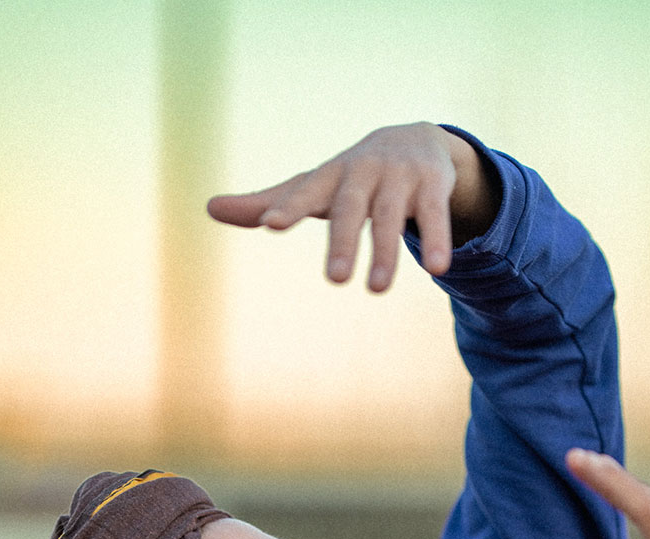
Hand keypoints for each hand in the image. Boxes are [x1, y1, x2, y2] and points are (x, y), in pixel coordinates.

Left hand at [206, 123, 499, 292]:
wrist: (416, 138)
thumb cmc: (352, 176)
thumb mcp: (313, 187)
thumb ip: (268, 202)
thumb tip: (210, 208)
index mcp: (330, 175)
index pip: (306, 191)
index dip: (288, 206)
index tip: (270, 224)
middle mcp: (364, 172)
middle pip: (351, 208)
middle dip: (344, 241)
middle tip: (335, 280)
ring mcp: (400, 177)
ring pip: (390, 217)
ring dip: (386, 252)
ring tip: (376, 290)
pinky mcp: (432, 187)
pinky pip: (433, 216)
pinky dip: (437, 240)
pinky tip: (439, 270)